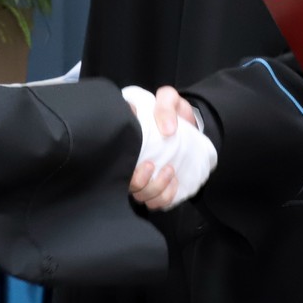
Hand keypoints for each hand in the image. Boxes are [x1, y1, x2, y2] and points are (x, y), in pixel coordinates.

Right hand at [123, 85, 215, 209]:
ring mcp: (145, 178)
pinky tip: (174, 183)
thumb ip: (165, 107)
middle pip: (128, 187)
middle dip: (142, 183)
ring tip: (170, 171)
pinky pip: (156, 203)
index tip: (147, 163)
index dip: (128, 172)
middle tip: (157, 165)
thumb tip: (167, 130)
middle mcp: (132, 164)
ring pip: (141, 197)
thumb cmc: (173, 113)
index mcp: (128, 144)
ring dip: (156, 189)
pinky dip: (165, 197)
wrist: (189, 125)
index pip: (114, 166)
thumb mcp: (169, 99)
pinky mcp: (159, 187)